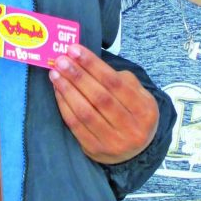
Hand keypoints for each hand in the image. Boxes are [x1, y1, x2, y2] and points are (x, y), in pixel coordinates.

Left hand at [49, 44, 159, 164]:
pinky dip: (64, 106)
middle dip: (77, 76)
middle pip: (99, 97)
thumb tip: (87, 62)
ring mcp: (113, 143)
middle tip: (61, 60)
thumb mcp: (139, 94)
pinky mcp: (95, 150)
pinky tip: (58, 91)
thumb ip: (120, 79)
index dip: (93, 65)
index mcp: (145, 110)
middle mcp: (131, 129)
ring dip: (67, 90)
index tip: (75, 50)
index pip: (115, 83)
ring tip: (55, 73)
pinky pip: (75, 126)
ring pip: (85, 112)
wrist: (137, 150)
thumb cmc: (133, 113)